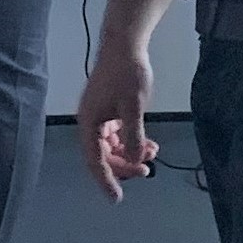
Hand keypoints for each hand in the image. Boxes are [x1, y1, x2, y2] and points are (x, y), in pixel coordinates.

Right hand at [77, 46, 158, 201]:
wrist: (124, 44)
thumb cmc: (127, 73)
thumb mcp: (133, 107)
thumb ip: (133, 136)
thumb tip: (133, 161)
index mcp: (89, 122)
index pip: (95, 160)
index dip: (106, 180)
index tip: (116, 198)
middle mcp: (90, 121)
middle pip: (104, 155)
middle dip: (125, 166)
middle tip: (147, 171)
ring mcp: (99, 115)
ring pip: (112, 145)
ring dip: (130, 153)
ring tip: (153, 154)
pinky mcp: (108, 108)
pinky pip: (117, 133)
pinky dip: (131, 140)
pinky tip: (148, 143)